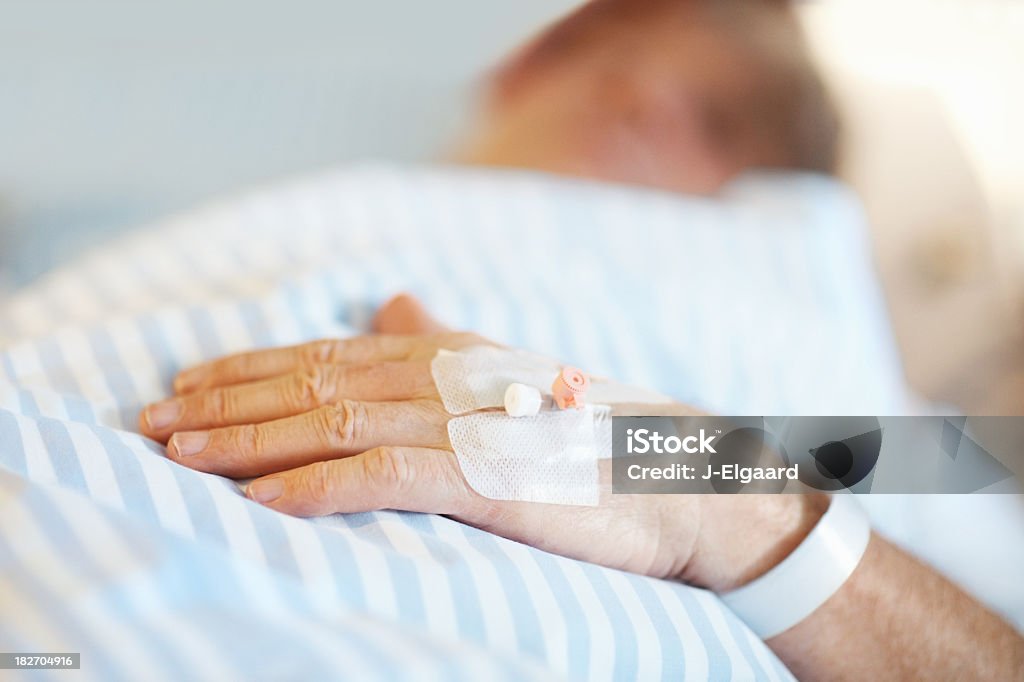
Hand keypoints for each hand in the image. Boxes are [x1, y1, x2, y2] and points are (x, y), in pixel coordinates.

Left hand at [140, 294, 825, 590]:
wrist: (671, 474)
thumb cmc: (585, 430)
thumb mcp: (507, 371)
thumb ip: (444, 336)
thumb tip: (395, 300)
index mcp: (441, 352)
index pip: (323, 354)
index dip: (248, 368)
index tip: (186, 384)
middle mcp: (440, 375)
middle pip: (310, 383)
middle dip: (224, 402)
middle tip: (152, 421)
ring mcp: (459, 422)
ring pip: (329, 424)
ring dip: (248, 440)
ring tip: (180, 454)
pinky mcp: (481, 475)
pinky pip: (379, 477)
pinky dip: (315, 485)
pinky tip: (261, 499)